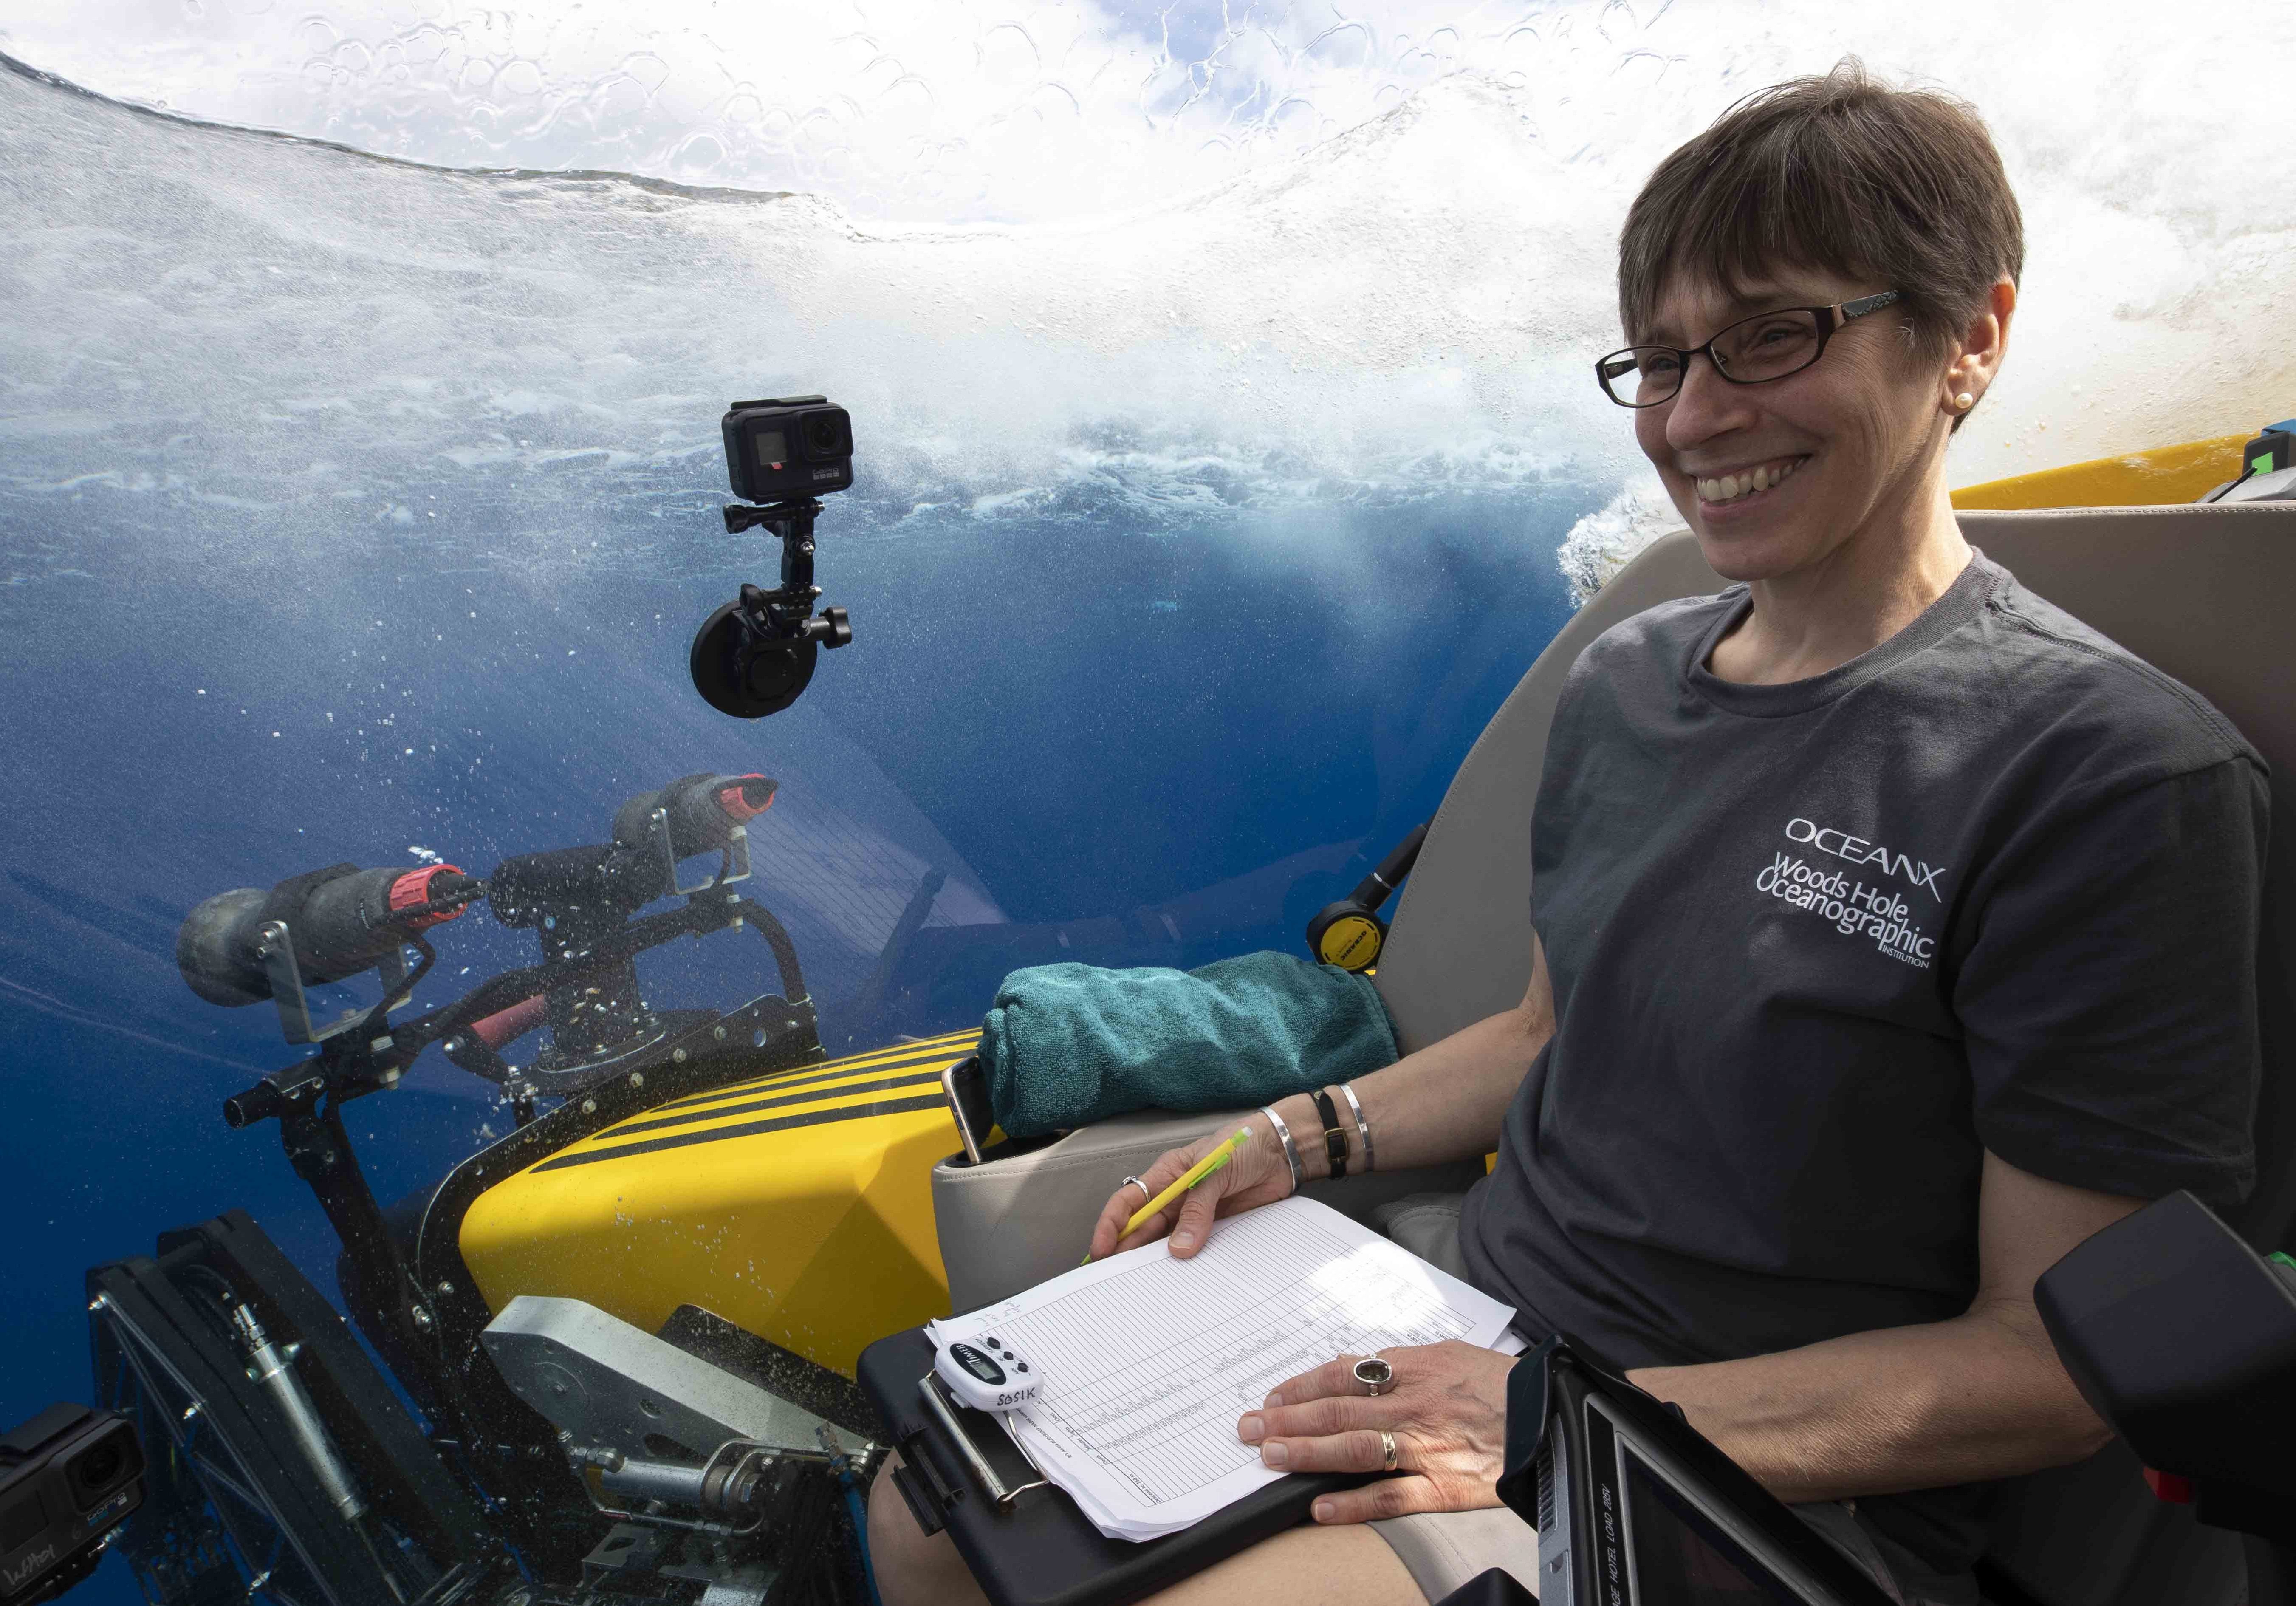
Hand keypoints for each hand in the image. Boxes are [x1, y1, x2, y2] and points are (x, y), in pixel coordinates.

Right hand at [1086, 1114, 1296, 1260]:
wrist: (1282, 1153)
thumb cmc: (1245, 1145)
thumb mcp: (1215, 1170)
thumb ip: (1198, 1209)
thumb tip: (1179, 1248)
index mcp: (1167, 1175)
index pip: (1129, 1201)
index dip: (1111, 1225)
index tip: (1102, 1249)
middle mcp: (1176, 1197)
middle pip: (1143, 1227)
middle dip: (1126, 1251)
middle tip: (1115, 1278)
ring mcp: (1195, 1215)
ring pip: (1166, 1242)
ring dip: (1155, 1261)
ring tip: (1142, 1284)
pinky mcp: (1216, 1228)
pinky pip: (1195, 1249)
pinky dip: (1186, 1264)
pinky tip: (1178, 1279)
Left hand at [1236, 1342, 1513, 1521]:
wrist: (1554, 1416)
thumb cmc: (1504, 1384)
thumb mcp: (1450, 1354)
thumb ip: (1400, 1361)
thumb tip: (1356, 1363)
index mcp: (1415, 1369)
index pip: (1343, 1374)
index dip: (1301, 1386)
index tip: (1272, 1396)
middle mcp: (1413, 1406)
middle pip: (1337, 1411)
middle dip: (1287, 1419)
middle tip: (1249, 1427)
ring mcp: (1426, 1448)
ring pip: (1354, 1450)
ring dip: (1306, 1453)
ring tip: (1270, 1456)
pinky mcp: (1443, 1487)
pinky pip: (1391, 1497)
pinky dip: (1352, 1504)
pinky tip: (1319, 1506)